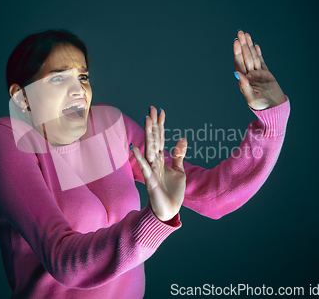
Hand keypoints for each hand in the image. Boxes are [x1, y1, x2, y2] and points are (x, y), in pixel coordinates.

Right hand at [132, 106, 187, 220]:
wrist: (168, 211)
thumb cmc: (172, 192)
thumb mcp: (179, 171)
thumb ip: (179, 155)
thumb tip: (182, 138)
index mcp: (161, 160)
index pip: (161, 138)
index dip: (161, 125)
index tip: (160, 110)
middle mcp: (155, 162)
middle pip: (154, 139)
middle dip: (153, 124)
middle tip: (151, 108)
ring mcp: (151, 170)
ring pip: (149, 148)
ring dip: (148, 134)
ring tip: (147, 120)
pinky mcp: (150, 180)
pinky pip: (144, 167)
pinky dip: (140, 157)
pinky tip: (135, 147)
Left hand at [234, 30, 285, 109]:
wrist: (275, 109)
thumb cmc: (262, 106)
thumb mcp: (252, 98)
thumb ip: (244, 86)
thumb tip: (236, 73)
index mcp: (245, 80)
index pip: (240, 63)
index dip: (238, 52)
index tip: (236, 42)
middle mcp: (250, 75)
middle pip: (245, 57)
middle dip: (242, 45)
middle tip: (240, 32)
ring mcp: (258, 74)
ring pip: (253, 57)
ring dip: (249, 46)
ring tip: (246, 35)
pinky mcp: (266, 74)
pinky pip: (261, 61)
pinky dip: (258, 53)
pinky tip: (255, 45)